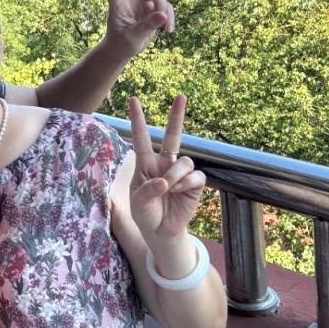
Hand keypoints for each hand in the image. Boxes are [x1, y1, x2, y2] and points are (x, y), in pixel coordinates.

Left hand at [102, 0, 174, 60]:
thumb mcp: (132, 38)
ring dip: (163, 6)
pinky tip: (168, 30)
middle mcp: (129, 1)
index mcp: (117, 8)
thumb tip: (163, 14)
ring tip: (165, 26)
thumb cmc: (122, 44)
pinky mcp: (154, 8)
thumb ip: (146, 26)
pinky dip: (169, 16)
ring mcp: (142, 3)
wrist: (125, 48)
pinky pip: (166, 6)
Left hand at [127, 95, 204, 247]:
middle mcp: (164, 163)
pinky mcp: (194, 183)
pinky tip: (179, 193)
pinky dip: (185, 185)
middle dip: (176, 116)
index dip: (138, 119)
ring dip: (175, 175)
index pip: (141, 137)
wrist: (161, 232)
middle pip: (172, 135)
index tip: (133, 99)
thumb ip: (148, 189)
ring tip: (168, 189)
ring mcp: (180, 172)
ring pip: (184, 161)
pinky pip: (195, 176)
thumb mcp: (138, 202)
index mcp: (145, 163)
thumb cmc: (145, 213)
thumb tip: (165, 182)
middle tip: (180, 96)